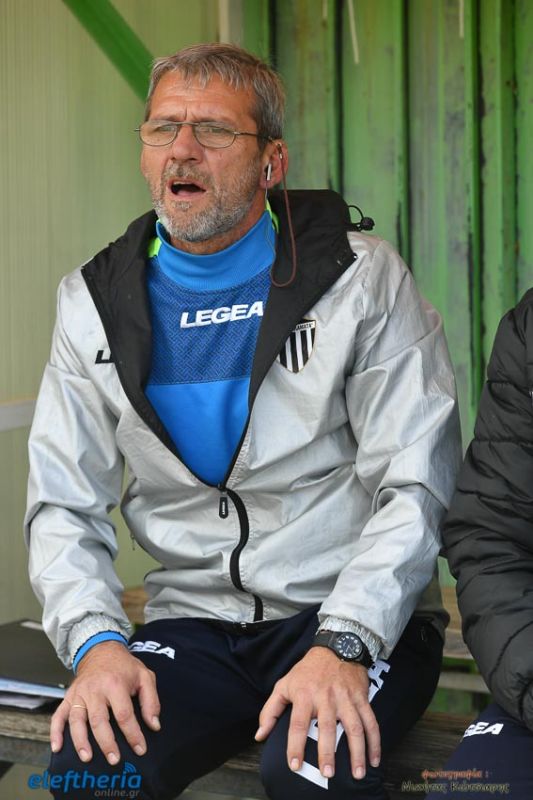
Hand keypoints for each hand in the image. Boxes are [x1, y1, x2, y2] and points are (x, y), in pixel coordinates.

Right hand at [50, 641, 160, 764]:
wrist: (101, 649)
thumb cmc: (124, 666)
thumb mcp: (144, 676)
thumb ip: (151, 701)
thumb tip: (154, 725)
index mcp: (115, 684)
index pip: (124, 714)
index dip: (133, 734)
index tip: (140, 748)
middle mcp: (95, 689)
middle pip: (98, 720)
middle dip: (106, 742)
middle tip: (114, 759)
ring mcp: (79, 693)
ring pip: (77, 720)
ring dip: (80, 741)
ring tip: (87, 758)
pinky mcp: (68, 696)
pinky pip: (58, 715)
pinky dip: (55, 732)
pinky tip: (57, 747)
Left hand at [255, 647, 379, 779]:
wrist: (336, 646)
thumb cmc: (307, 671)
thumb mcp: (284, 684)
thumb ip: (270, 710)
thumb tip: (260, 735)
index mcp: (304, 695)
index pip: (298, 724)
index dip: (295, 745)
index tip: (295, 766)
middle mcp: (326, 697)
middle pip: (327, 727)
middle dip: (327, 751)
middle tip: (327, 773)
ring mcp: (346, 698)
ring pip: (353, 727)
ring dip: (357, 751)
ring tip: (357, 774)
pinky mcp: (361, 698)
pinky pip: (371, 721)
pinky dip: (375, 741)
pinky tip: (374, 760)